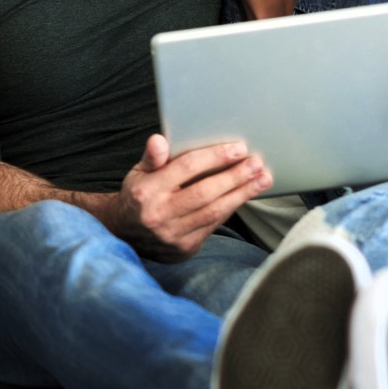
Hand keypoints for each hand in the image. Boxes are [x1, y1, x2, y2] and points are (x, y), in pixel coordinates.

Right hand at [96, 135, 270, 261]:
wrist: (125, 234)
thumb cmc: (138, 196)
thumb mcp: (138, 173)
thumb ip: (152, 157)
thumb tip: (159, 140)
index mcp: (146, 190)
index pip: (186, 168)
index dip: (215, 157)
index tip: (238, 148)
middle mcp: (158, 214)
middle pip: (205, 192)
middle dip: (235, 177)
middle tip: (257, 164)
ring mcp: (172, 234)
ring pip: (214, 212)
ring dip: (242, 194)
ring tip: (262, 179)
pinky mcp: (184, 249)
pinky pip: (214, 226)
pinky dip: (231, 209)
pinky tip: (244, 196)